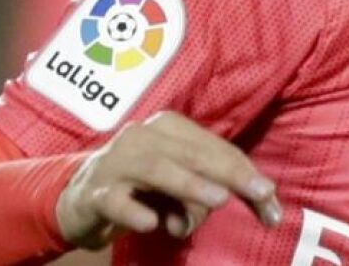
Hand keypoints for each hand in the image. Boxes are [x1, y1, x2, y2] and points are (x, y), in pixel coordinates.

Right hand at [55, 111, 282, 247]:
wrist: (78, 199)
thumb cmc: (141, 188)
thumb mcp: (180, 187)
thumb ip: (215, 191)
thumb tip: (265, 206)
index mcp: (168, 127)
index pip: (214, 148)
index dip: (245, 172)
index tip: (270, 198)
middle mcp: (142, 136)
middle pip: (192, 154)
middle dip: (229, 175)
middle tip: (261, 194)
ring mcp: (116, 161)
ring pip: (157, 169)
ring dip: (189, 185)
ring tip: (218, 200)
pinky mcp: (94, 191)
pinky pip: (115, 200)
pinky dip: (135, 211)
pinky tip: (152, 223)